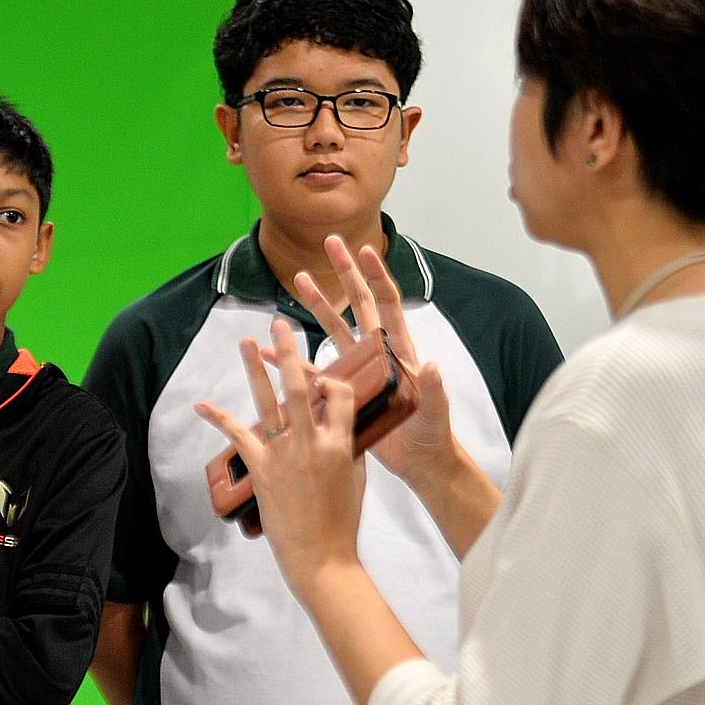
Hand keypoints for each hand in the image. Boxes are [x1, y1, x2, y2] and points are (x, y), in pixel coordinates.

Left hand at [196, 318, 366, 592]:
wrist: (321, 556)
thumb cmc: (343, 520)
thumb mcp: (356, 476)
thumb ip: (348, 444)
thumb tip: (342, 422)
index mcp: (341, 442)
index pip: (339, 394)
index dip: (333, 379)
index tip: (325, 375)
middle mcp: (312, 442)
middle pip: (299, 385)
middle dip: (288, 351)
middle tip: (280, 325)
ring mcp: (284, 454)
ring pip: (267, 401)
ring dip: (255, 368)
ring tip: (246, 341)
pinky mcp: (261, 468)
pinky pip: (238, 435)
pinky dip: (218, 418)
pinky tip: (202, 403)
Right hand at [286, 235, 457, 488]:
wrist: (420, 461)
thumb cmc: (433, 433)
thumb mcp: (434, 411)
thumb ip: (433, 388)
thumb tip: (431, 364)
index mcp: (400, 350)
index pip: (387, 305)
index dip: (377, 277)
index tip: (365, 250)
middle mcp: (377, 352)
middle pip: (358, 304)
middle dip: (345, 273)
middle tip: (330, 242)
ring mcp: (359, 369)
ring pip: (333, 329)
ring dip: (317, 304)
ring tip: (299, 278)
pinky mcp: (342, 391)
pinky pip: (312, 371)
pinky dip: (291, 359)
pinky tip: (270, 348)